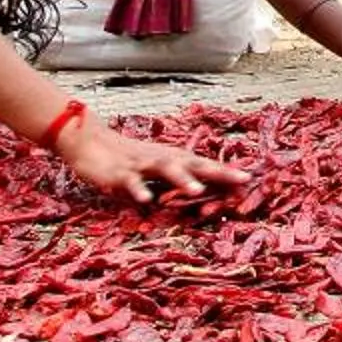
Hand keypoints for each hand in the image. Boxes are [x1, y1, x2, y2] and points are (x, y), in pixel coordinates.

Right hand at [57, 119, 246, 205]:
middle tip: (241, 181)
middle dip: (218, 172)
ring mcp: (142, 164)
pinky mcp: (121, 173)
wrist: (90, 141)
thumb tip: (202, 193)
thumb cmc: (127, 159)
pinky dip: (139, 190)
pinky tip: (146, 200)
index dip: (227, 172)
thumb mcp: (155, 169)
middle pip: (194, 164)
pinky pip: (131, 182)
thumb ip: (175, 181)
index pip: (205, 165)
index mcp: (173, 158)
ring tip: (199, 191)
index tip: (251, 179)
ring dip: (182, 180)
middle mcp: (162, 158)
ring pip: (166, 169)